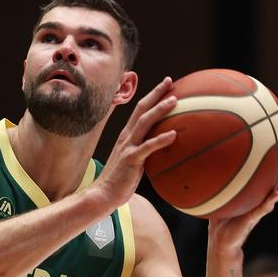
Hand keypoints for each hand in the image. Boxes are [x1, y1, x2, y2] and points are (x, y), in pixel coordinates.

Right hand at [93, 77, 177, 209]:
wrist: (102, 194)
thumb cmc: (119, 180)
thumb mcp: (132, 161)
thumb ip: (144, 151)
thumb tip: (163, 148)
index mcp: (127, 136)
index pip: (139, 110)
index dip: (152, 96)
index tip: (166, 85)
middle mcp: (126, 137)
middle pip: (141, 110)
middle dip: (156, 94)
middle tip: (170, 82)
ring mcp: (128, 147)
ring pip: (144, 123)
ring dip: (159, 110)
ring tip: (175, 101)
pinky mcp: (131, 160)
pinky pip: (148, 147)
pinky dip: (160, 139)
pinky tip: (174, 135)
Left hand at [208, 148, 277, 256]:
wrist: (220, 242)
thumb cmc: (221, 221)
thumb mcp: (220, 198)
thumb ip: (219, 186)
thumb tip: (209, 168)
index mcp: (256, 196)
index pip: (272, 178)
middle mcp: (261, 201)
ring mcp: (259, 209)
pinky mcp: (252, 218)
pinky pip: (264, 207)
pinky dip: (271, 199)